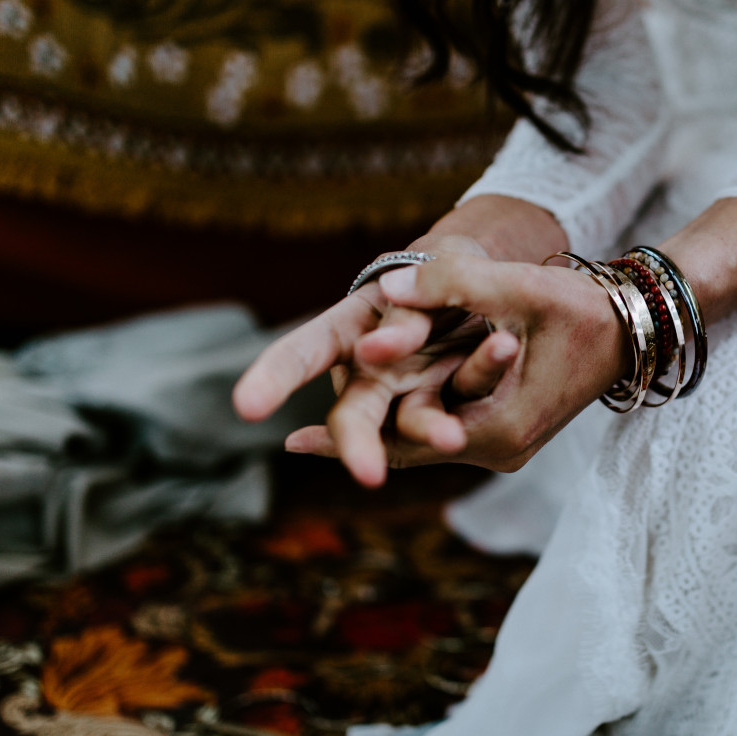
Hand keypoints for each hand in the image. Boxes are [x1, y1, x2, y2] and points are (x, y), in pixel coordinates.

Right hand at [232, 236, 517, 486]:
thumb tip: (381, 344)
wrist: (489, 287)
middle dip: (358, 442)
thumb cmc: (446, 269)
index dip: (275, 377)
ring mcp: (413, 393)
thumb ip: (424, 293)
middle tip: (368, 473)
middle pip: (354, 414)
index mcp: (349, 328)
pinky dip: (461, 425)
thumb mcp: (442, 261)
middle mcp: (371, 372)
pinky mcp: (459, 405)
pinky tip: (455, 438)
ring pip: (411, 424)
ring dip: (429, 430)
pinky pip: (462, 415)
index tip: (247, 408)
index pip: (303, 353)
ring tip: (452, 437)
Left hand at [286, 252, 629, 473]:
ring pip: (427, 442)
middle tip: (294, 444)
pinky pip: (444, 428)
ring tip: (314, 437)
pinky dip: (407, 422)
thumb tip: (383, 288)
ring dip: (379, 433)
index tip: (297, 441)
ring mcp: (504, 440)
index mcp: (500, 425)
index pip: (411, 440)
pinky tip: (373, 412)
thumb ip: (454, 286)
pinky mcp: (506, 425)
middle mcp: (500, 445)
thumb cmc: (589, 310)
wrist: (637, 326)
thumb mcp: (524, 291)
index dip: (353, 439)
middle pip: (413, 450)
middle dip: (358, 443)